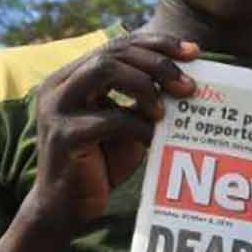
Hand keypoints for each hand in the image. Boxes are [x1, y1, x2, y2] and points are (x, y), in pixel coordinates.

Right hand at [31, 33, 198, 221]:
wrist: (69, 208)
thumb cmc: (103, 162)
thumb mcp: (128, 122)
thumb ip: (146, 98)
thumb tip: (188, 77)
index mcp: (73, 76)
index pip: (118, 45)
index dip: (157, 43)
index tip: (194, 52)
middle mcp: (59, 85)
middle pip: (113, 53)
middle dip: (158, 63)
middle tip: (188, 85)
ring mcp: (57, 109)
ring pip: (103, 70)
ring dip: (144, 85)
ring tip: (166, 111)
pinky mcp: (64, 136)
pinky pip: (109, 119)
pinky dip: (139, 126)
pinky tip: (154, 138)